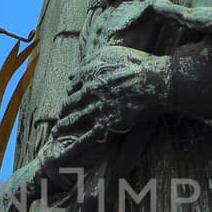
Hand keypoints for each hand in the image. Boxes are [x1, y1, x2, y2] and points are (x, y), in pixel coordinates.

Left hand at [55, 47, 169, 141]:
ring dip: (63, 126)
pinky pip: (85, 139)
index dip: (72, 91)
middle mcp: (88, 91)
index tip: (71, 95)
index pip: (74, 84)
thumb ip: (91, 60)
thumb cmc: (139, 63)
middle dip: (65, 109)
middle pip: (71, 102)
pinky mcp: (106, 124)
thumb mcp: (112, 53)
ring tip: (56, 132)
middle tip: (61, 115)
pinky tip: (60, 158)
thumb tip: (74, 72)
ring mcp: (96, 108)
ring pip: (74, 120)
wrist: (155, 80)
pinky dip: (72, 149)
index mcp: (88, 73)